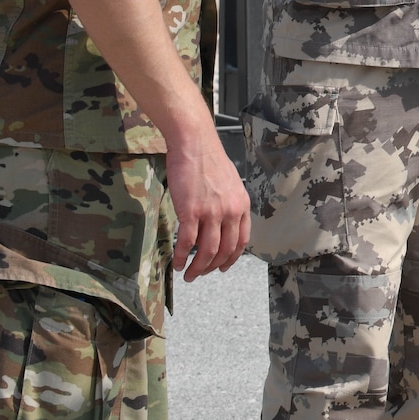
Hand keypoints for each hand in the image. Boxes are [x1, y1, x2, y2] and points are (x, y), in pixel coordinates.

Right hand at [165, 125, 250, 281]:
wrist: (195, 144)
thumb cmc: (209, 162)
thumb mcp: (230, 184)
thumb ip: (230, 204)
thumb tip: (224, 223)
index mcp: (241, 205)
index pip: (241, 241)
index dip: (231, 259)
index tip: (222, 268)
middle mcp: (230, 211)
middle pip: (224, 250)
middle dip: (212, 268)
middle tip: (200, 274)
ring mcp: (211, 212)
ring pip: (207, 251)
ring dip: (197, 268)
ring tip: (188, 274)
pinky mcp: (191, 212)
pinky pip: (188, 243)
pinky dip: (182, 257)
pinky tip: (176, 263)